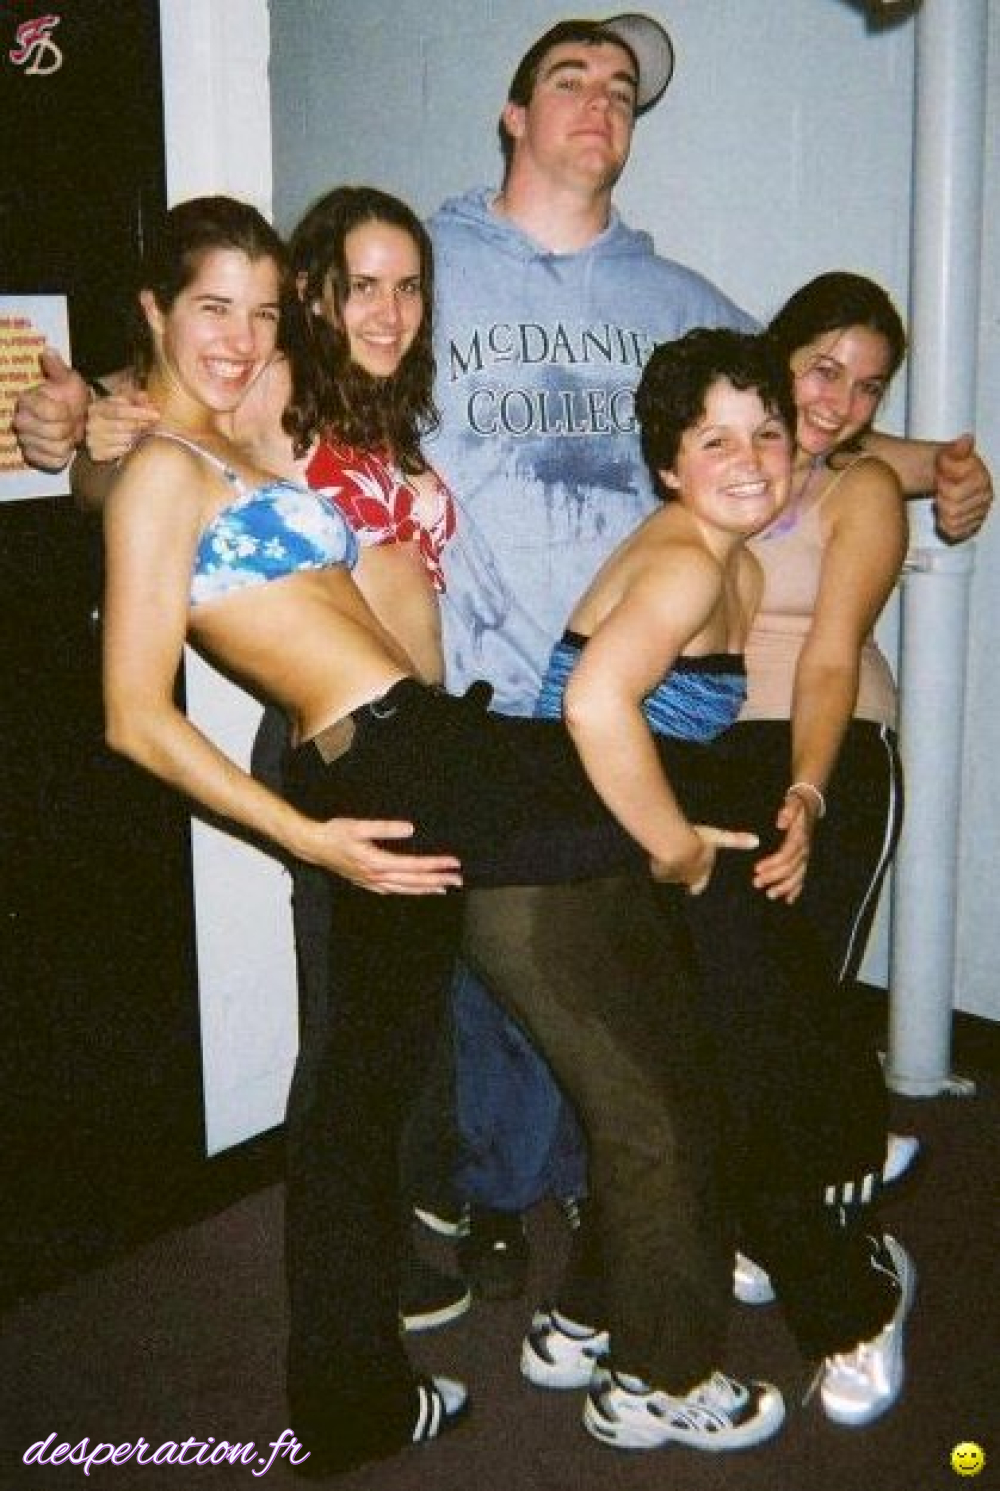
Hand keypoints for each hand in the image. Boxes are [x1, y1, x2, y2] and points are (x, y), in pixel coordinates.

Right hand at [12, 347, 89, 471]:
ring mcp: (25, 440)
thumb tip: (48, 350)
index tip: (70, 408)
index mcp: (27, 400)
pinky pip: (53, 463)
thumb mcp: (67, 379)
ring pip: (55, 449)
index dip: (65, 412)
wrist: (73, 415)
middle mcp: (21, 421)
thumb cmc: (69, 396)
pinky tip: (64, 447)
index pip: (50, 412)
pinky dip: (63, 456)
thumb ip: (57, 367)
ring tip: (69, 433)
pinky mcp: (33, 457)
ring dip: (68, 443)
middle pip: (54, 433)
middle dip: (69, 428)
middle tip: (72, 422)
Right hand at [87, 388, 158, 462]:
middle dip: (141, 425)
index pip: (119, 410)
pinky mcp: (97, 454)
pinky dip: (129, 449)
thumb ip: (136, 397)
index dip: (139, 412)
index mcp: (97, 408)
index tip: (156, 415)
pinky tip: (133, 444)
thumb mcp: (125, 401)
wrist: (103, 431)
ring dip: (137, 437)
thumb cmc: (117, 415)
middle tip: (152, 425)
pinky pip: (119, 452)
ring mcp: (93, 440)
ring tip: (143, 434)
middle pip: (122, 426)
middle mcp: (92, 424)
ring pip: (122, 440)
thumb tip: (144, 397)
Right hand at [306, 817, 462, 894]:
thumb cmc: (334, 833)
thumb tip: (410, 829)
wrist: (312, 846)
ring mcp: (371, 882)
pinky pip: (393, 891)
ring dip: (426, 888)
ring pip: (405, 889)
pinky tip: (415, 890)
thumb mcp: (358, 826)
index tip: (453, 862)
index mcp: (376, 863)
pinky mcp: (366, 882)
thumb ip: (385, 828)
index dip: (435, 865)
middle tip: (459, 879)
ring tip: (444, 887)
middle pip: (414, 881)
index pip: (414, 866)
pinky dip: (408, 891)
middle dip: (438, 880)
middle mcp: (376, 876)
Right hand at [651, 824, 758, 895]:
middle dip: (683, 876)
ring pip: (671, 876)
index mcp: (702, 872)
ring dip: (669, 869)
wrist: (675, 845)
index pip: (700, 883)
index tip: (695, 889)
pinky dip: (657, 865)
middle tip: (680, 870)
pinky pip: (659, 871)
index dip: (698, 883)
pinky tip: (655, 856)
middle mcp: (688, 879)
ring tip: (666, 858)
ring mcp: (674, 878)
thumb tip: (757, 841)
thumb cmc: (697, 841)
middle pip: (685, 881)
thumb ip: (736, 841)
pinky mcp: (660, 875)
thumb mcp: (718, 838)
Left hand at [751, 792, 816, 902]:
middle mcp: (805, 850)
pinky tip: (789, 900)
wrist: (810, 806)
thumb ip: (788, 811)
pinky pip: (802, 877)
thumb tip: (781, 821)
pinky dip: (796, 889)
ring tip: (770, 895)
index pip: (786, 854)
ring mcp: (806, 856)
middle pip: (790, 868)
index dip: (772, 863)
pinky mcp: (805, 860)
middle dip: (773, 877)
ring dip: (784, 887)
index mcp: (799, 838)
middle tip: (756, 883)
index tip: (757, 869)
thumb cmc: (797, 806)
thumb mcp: (792, 803)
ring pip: (797, 876)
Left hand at [934, 433, 992, 542]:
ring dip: (942, 511)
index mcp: (982, 480)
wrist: (949, 477)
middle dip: (942, 498)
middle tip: (940, 489)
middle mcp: (985, 498)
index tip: (941, 477)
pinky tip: (943, 514)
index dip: (942, 485)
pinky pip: (955, 532)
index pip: (955, 493)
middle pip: (953, 509)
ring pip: (953, 521)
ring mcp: (980, 513)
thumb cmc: (950, 467)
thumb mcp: (951, 453)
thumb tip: (966, 440)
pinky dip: (945, 525)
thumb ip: (957, 449)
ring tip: (942, 500)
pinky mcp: (972, 526)